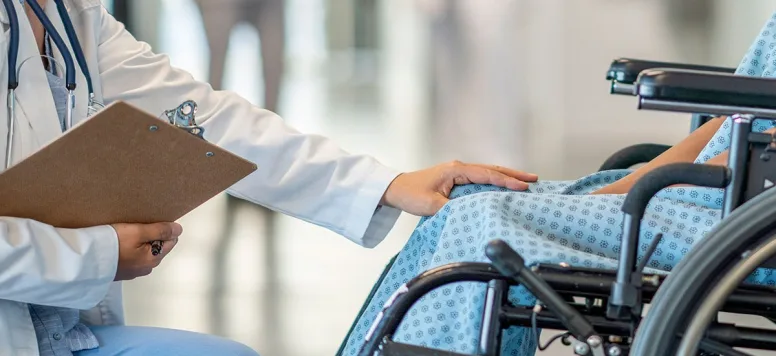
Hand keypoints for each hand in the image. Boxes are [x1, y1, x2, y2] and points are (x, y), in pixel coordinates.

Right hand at [111, 222, 182, 280]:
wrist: (85, 259)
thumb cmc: (113, 243)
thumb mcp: (138, 232)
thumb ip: (160, 231)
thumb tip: (179, 230)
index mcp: (154, 259)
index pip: (171, 241)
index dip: (163, 229)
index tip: (149, 223)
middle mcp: (146, 268)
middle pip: (157, 246)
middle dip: (151, 235)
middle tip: (135, 226)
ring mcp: (133, 271)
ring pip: (144, 251)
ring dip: (139, 241)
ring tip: (125, 233)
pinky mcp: (120, 271)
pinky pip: (131, 256)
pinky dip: (128, 248)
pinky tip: (118, 242)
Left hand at [380, 160, 537, 215]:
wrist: (396, 188)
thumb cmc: (411, 194)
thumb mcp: (430, 205)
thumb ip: (451, 208)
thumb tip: (470, 213)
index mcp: (456, 170)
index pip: (486, 175)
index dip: (505, 181)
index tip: (523, 187)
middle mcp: (459, 168)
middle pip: (492, 169)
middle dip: (513, 174)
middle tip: (534, 179)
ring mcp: (458, 172)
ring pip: (488, 173)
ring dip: (506, 177)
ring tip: (526, 181)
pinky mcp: (456, 179)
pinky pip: (481, 179)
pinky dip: (495, 181)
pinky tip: (503, 186)